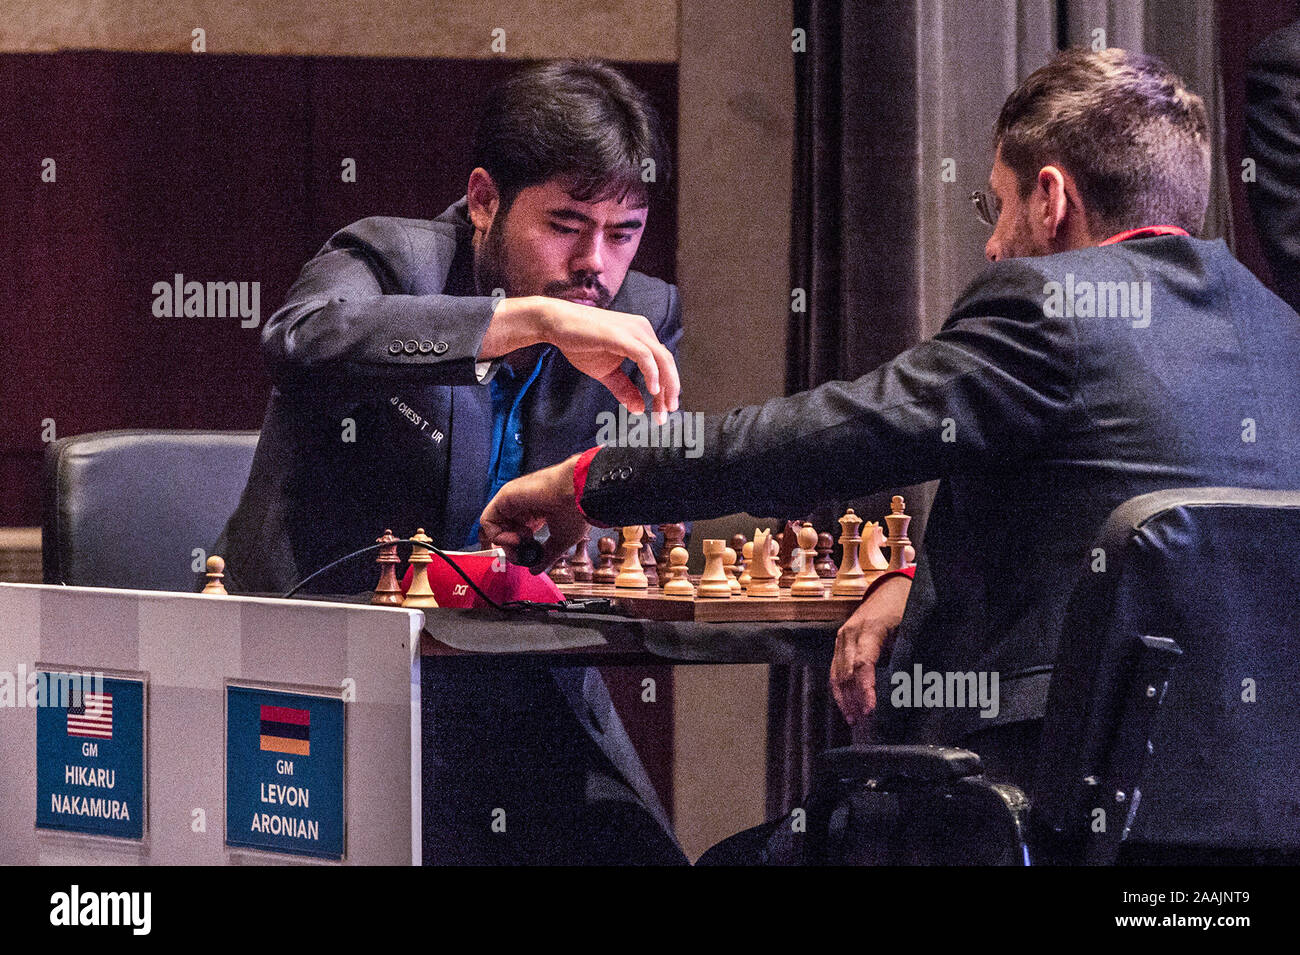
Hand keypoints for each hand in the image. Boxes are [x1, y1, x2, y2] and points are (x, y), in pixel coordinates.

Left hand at [478, 454, 586, 571]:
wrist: (579, 493)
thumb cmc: (576, 511)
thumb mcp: (561, 540)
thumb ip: (546, 556)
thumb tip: (535, 570)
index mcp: (535, 514)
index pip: (516, 534)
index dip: (517, 549)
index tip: (526, 557)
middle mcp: (521, 507)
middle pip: (502, 531)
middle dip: (508, 549)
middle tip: (519, 556)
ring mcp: (512, 501)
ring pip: (493, 527)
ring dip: (503, 543)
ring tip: (520, 544)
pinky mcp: (504, 497)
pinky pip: (487, 520)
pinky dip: (496, 535)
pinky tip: (514, 539)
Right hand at [481, 297, 679, 421]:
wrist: (556, 324)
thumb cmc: (580, 344)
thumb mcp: (606, 373)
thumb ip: (624, 389)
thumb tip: (639, 409)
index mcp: (642, 337)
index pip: (662, 365)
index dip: (666, 390)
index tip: (662, 412)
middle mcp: (643, 330)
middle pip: (667, 363)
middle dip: (670, 391)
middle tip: (666, 415)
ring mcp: (634, 331)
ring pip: (661, 359)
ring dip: (666, 386)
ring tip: (663, 407)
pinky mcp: (621, 335)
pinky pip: (644, 355)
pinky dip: (652, 373)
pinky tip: (653, 391)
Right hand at [830, 574, 911, 724]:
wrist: (891, 588)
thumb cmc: (904, 608)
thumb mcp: (909, 628)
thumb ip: (905, 653)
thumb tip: (906, 685)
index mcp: (869, 628)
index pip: (863, 665)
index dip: (865, 689)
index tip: (870, 709)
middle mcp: (850, 632)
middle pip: (846, 672)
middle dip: (853, 699)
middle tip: (863, 721)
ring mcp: (842, 636)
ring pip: (836, 673)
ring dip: (844, 698)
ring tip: (853, 718)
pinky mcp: (839, 641)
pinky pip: (834, 668)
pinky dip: (839, 688)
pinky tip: (846, 704)